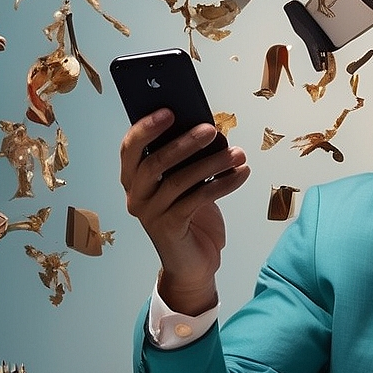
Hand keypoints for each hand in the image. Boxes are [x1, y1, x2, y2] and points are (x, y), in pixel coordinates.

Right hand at [119, 109, 250, 314]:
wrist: (193, 262)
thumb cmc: (190, 216)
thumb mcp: (185, 183)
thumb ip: (185, 160)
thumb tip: (206, 128)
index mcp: (133, 178)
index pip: (130, 148)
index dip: (146, 127)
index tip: (170, 110)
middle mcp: (135, 195)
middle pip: (155, 162)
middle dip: (185, 143)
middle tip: (212, 129)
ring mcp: (150, 214)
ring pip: (179, 181)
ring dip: (212, 163)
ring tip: (237, 153)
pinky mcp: (169, 229)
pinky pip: (197, 200)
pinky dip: (223, 184)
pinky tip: (242, 174)